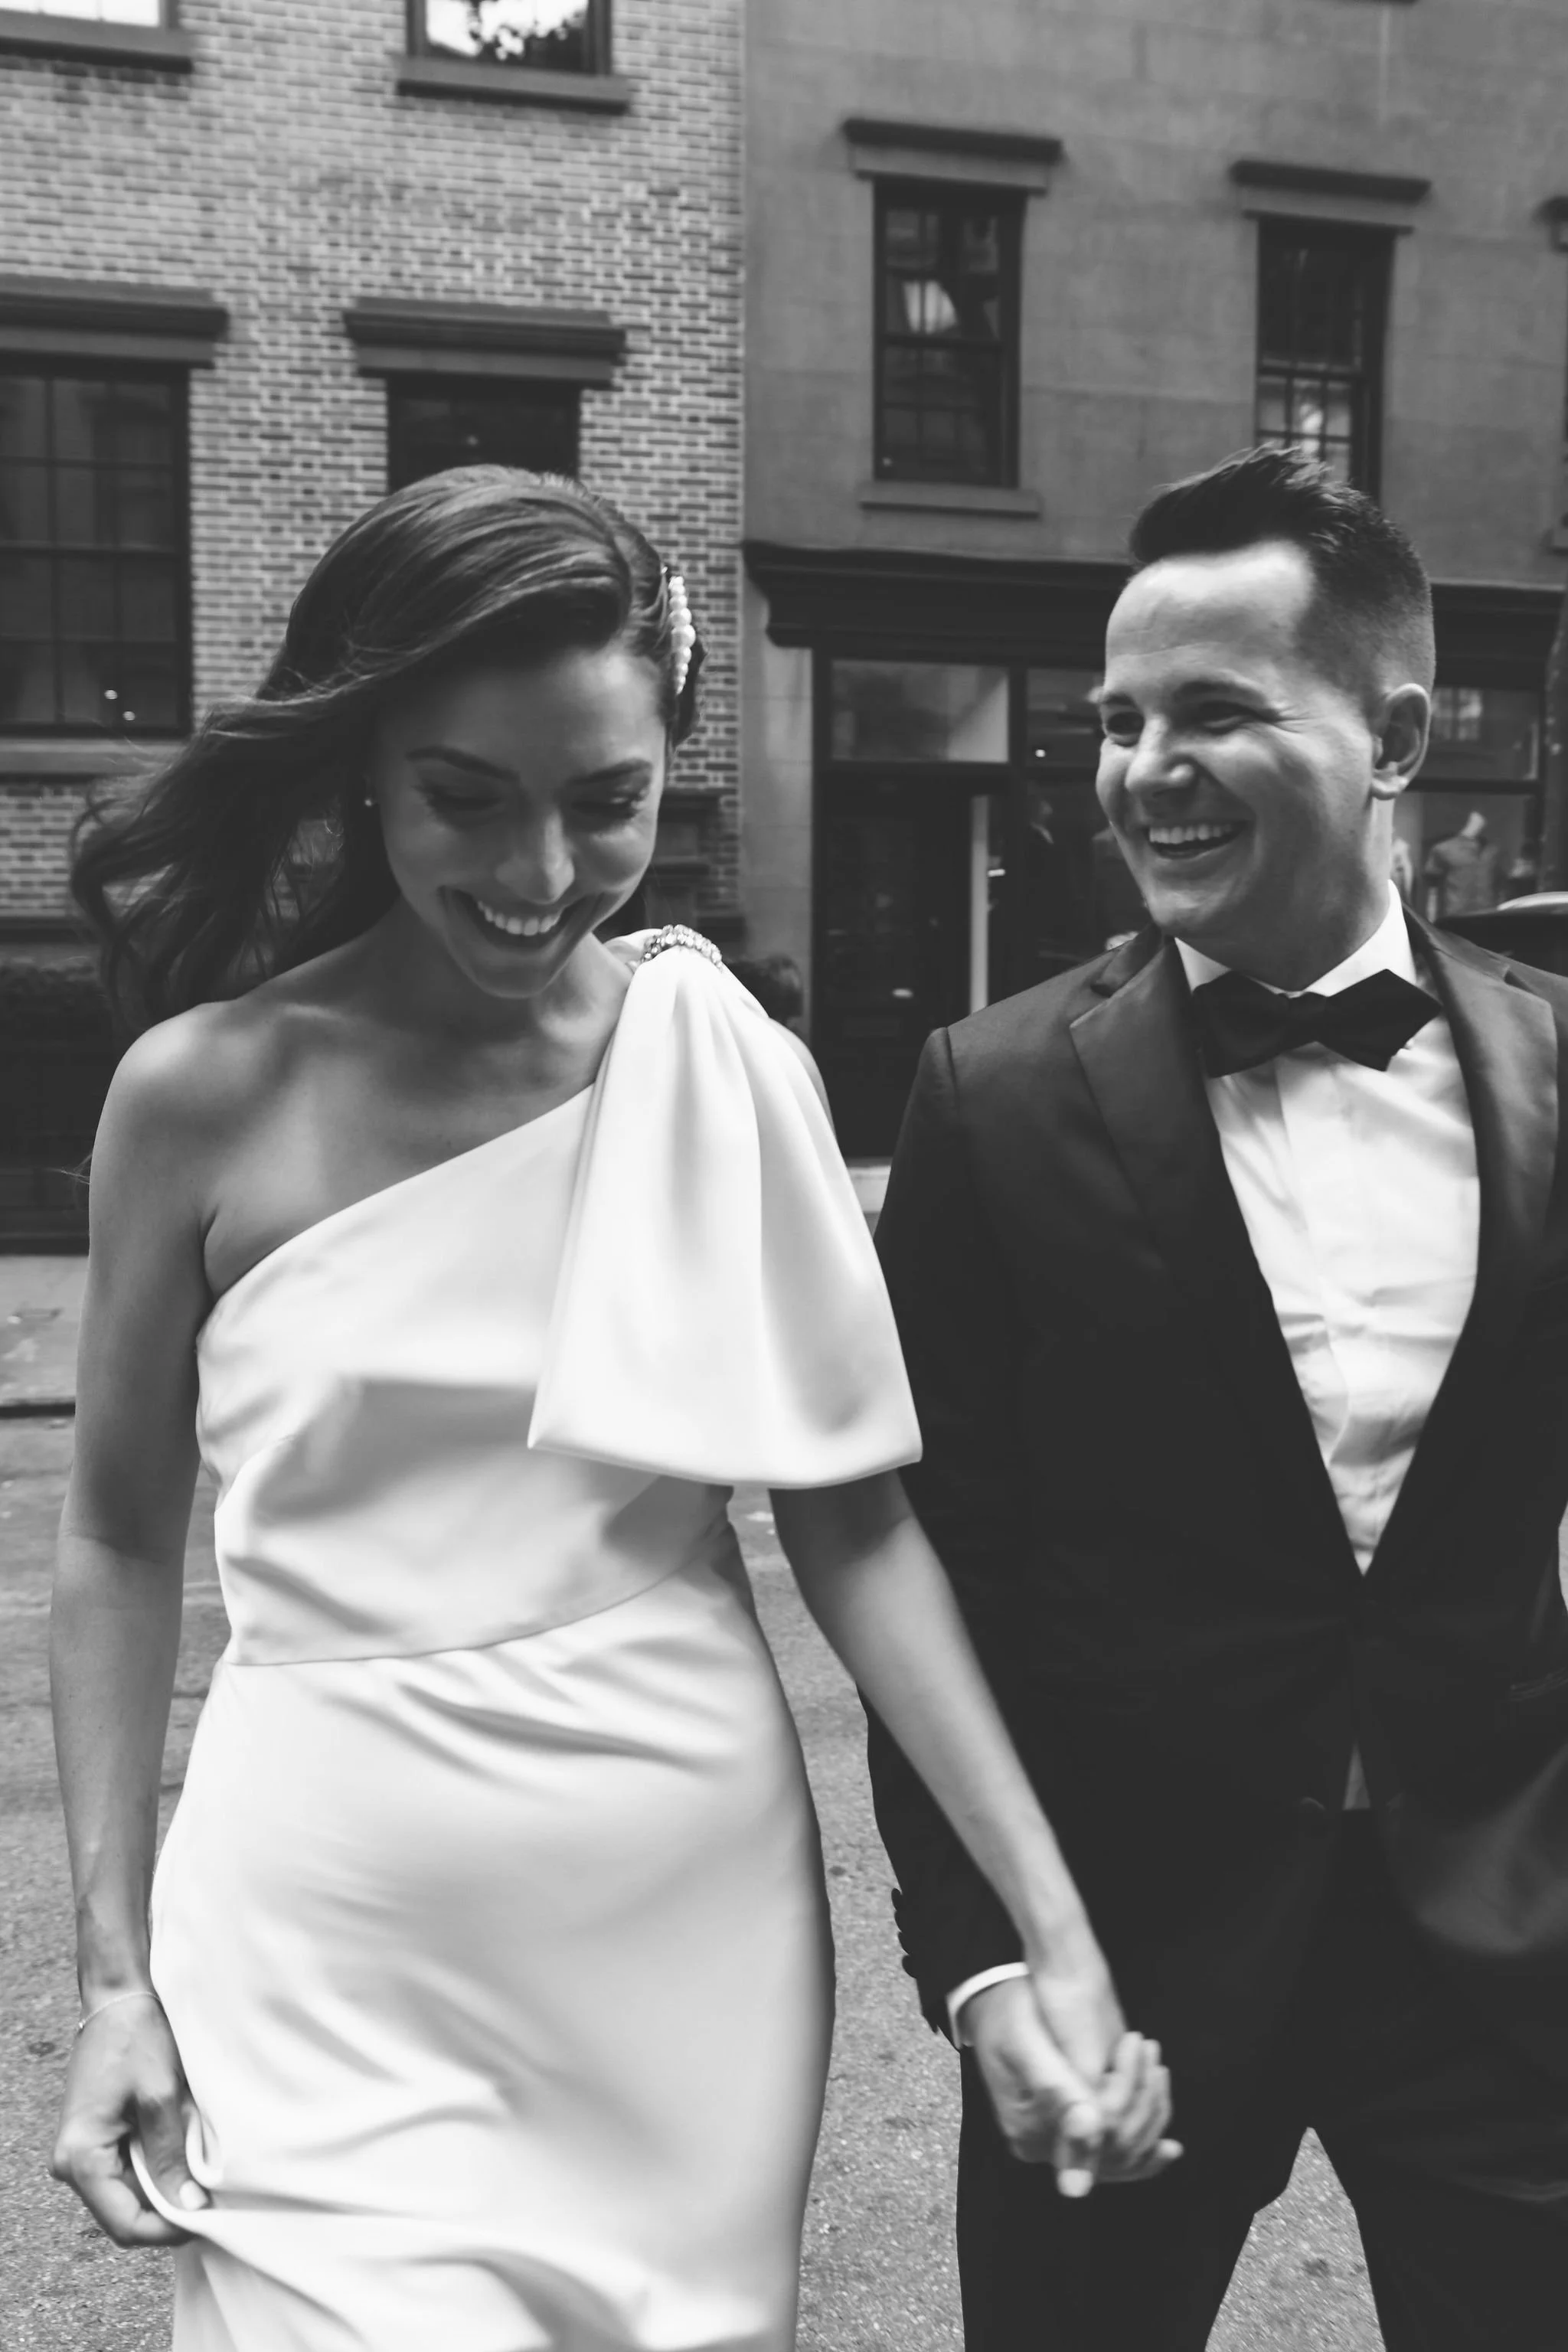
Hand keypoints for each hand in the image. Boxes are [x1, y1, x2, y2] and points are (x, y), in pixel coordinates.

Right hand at [51, 1994, 207, 2246]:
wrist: (118, 1998)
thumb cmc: (137, 2039)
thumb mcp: (160, 2098)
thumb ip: (170, 2157)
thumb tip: (188, 2207)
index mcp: (81, 2157)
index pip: (124, 2223)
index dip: (167, 2230)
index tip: (206, 2219)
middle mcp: (71, 2163)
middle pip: (123, 2215)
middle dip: (167, 2214)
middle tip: (211, 2202)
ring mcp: (80, 2152)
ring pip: (125, 2197)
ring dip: (162, 2193)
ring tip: (201, 2180)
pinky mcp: (93, 2139)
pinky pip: (124, 2173)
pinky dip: (154, 2173)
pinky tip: (182, 2160)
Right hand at [1029, 1937, 1178, 2184]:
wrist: (993, 2004)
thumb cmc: (1006, 2015)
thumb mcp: (1026, 2043)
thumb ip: (1057, 2089)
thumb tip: (1094, 2128)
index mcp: (1030, 2130)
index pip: (1099, 2135)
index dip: (1127, 2098)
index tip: (1135, 2047)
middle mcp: (1045, 2147)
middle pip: (1116, 2148)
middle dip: (1143, 2100)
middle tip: (1146, 2047)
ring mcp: (1061, 2144)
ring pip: (1123, 2154)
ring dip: (1149, 2113)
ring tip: (1154, 2065)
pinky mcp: (1073, 2134)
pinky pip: (1115, 2157)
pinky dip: (1145, 2150)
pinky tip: (1168, 2148)